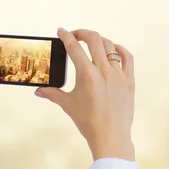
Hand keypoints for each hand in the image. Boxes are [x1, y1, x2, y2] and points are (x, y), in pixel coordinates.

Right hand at [36, 28, 134, 160]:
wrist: (110, 136)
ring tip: (92, 43)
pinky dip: (119, 50)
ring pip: (110, 46)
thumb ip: (52, 93)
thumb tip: (38, 91)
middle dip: (82, 33)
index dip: (66, 36)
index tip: (61, 31)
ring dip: (99, 41)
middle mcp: (104, 71)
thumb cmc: (88, 122)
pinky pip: (127, 57)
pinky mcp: (129, 80)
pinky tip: (113, 50)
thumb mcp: (68, 105)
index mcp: (87, 75)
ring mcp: (119, 74)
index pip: (74, 47)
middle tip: (75, 35)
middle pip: (94, 39)